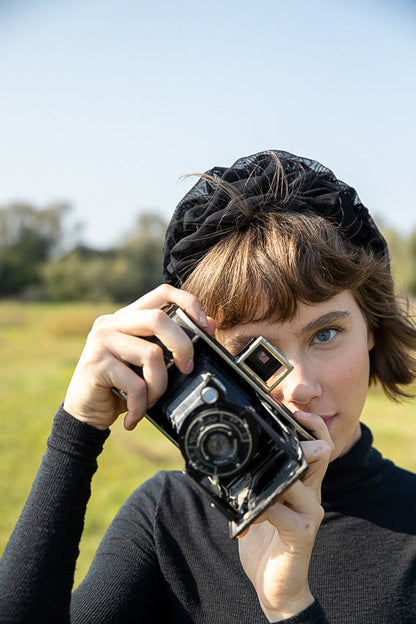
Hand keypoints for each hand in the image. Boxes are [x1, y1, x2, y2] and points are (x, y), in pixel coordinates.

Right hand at [63, 284, 213, 430]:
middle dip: (183, 345)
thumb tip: (209, 323)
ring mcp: (101, 341)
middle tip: (187, 368)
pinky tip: (134, 415)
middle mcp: (111, 323)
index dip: (187, 301)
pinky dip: (142, 405)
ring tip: (151, 400)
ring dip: (159, 386)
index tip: (203, 323)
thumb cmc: (120, 387)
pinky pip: (136, 383)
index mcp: (126, 318)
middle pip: (158, 318)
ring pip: (151, 354)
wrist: (85, 415)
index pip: (161, 292)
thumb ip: (172, 343)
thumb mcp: (148, 364)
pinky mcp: (96, 364)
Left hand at [237, 411, 332, 621]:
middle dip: (307, 432)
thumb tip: (228, 461)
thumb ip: (254, 483)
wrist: (275, 586)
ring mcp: (310, 512)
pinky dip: (265, 505)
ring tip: (262, 463)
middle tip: (289, 418)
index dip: (308, 425)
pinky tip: (252, 509)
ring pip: (303, 476)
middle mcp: (311, 494)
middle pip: (320, 453)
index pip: (315, 447)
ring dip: (280, 467)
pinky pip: (284, 510)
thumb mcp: (258, 504)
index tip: (290, 409)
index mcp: (302, 484)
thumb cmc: (265, 541)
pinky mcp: (303, 532)